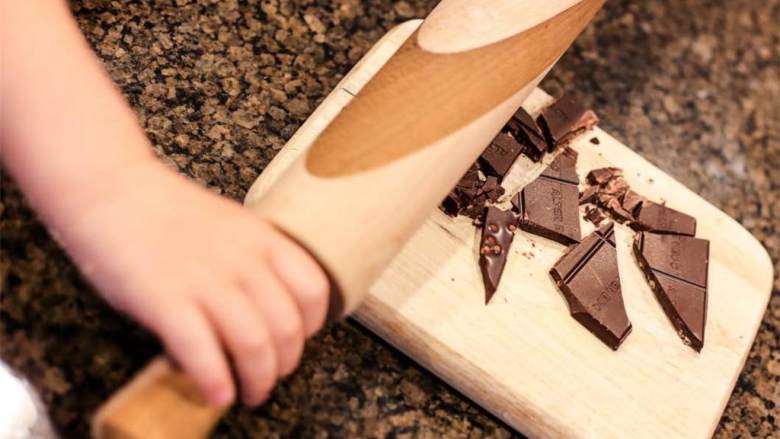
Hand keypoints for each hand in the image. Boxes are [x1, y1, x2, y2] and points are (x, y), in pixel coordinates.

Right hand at [59, 159, 328, 406]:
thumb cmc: (166, 211)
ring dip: (257, 380)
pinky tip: (217, 394)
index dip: (312, 325)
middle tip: (270, 376)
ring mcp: (205, 280)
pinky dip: (215, 381)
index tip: (297, 339)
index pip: (314, 290)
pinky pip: (202, 351)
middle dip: (284, 364)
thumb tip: (264, 309)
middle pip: (287, 326)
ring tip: (249, 393)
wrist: (111, 189)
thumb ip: (252, 261)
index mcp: (262, 239)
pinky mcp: (165, 300)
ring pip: (254, 344)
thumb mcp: (229, 225)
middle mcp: (242, 260)